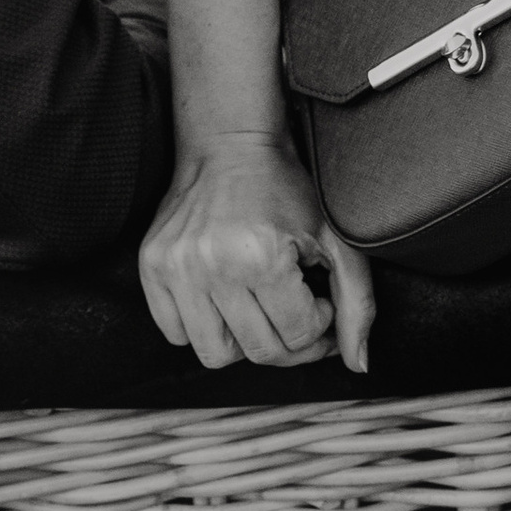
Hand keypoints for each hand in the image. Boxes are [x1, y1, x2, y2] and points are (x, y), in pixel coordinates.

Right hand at [138, 128, 376, 375]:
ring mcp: (176, 268)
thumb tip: (359, 365)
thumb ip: (356, 305)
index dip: (319, 326)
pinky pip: (176, 333)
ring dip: (243, 340)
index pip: (297, 338)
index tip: (317, 300)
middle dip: (289, 340)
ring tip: (257, 307)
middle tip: (294, 310)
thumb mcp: (336, 241)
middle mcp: (213, 266)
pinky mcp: (152, 267)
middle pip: (259, 352)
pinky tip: (224, 299)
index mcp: (262, 257)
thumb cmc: (286, 190)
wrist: (230, 145)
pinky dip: (202, 327)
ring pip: (215, 355)